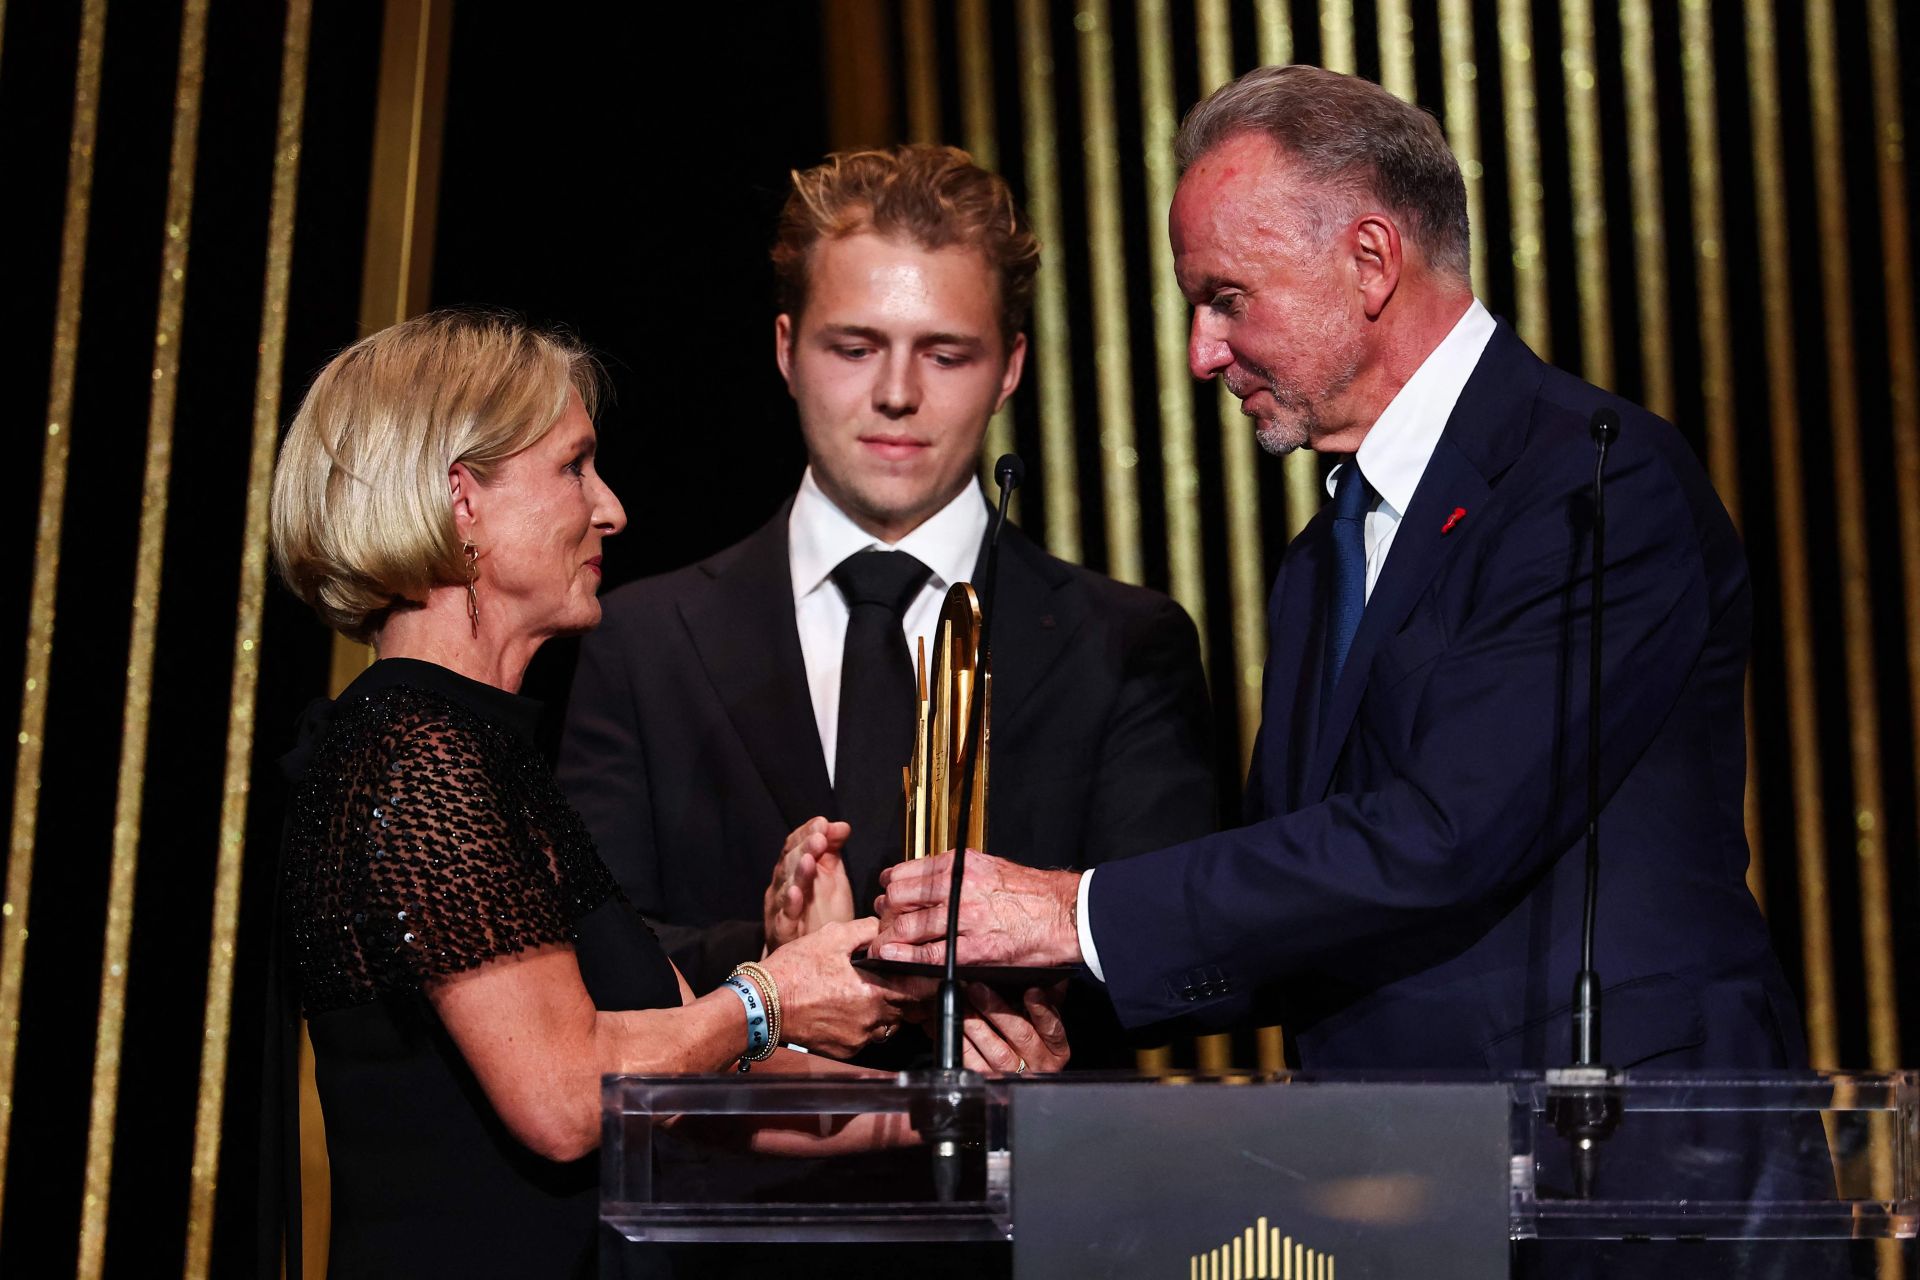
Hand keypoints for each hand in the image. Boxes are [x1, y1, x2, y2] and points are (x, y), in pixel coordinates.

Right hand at [757, 918, 933, 1058]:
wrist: (761, 1004)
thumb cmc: (795, 969)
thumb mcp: (832, 936)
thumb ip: (867, 930)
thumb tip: (886, 927)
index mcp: (874, 993)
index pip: (919, 992)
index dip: (924, 980)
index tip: (923, 971)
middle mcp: (871, 1021)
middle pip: (907, 1011)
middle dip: (905, 995)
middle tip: (894, 979)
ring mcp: (858, 1040)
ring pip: (888, 1026)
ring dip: (887, 1011)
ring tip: (869, 993)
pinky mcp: (844, 1051)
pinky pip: (867, 1037)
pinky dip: (865, 1024)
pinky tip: (849, 1008)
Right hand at [763, 817, 855, 950]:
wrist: (806, 954)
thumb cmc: (818, 912)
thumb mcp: (829, 876)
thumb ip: (832, 850)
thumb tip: (841, 825)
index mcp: (792, 869)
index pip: (795, 845)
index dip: (807, 833)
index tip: (822, 823)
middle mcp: (782, 885)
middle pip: (790, 862)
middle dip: (805, 847)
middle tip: (819, 837)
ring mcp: (780, 907)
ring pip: (786, 886)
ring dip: (798, 873)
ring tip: (809, 859)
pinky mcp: (783, 930)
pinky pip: (785, 916)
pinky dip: (790, 904)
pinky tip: (797, 893)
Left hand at [872, 849, 1082, 969]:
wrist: (1064, 913)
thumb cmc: (1032, 892)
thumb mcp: (990, 867)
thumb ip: (958, 873)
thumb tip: (929, 880)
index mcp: (960, 866)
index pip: (907, 872)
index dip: (891, 885)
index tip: (888, 893)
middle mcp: (957, 888)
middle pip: (900, 898)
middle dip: (887, 911)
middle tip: (884, 921)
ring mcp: (963, 919)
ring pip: (908, 925)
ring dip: (890, 936)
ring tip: (883, 944)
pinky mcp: (972, 949)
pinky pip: (926, 953)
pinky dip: (903, 956)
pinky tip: (890, 957)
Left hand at [959, 982, 1070, 1076]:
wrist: (1014, 1075)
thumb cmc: (1028, 1038)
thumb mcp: (1041, 1020)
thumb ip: (1045, 999)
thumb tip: (1044, 972)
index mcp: (1056, 1049)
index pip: (1053, 1028)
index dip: (1042, 1010)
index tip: (1032, 991)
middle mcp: (1039, 1065)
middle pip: (1022, 1036)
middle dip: (997, 1010)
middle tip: (977, 989)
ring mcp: (1016, 1077)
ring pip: (998, 1053)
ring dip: (977, 1026)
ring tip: (963, 1005)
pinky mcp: (991, 1082)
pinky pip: (976, 1065)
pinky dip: (964, 1044)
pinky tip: (957, 1027)